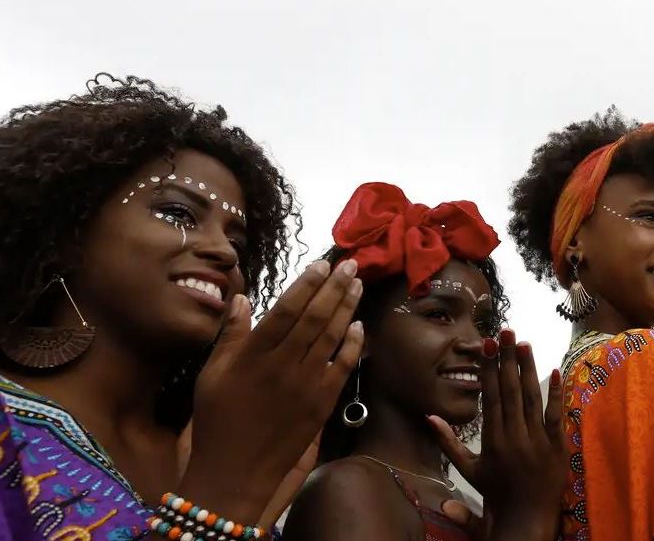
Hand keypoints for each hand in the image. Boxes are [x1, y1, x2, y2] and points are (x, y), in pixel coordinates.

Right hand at [179, 260, 364, 525]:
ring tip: (357, 284)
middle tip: (350, 264)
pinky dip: (352, 344)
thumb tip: (241, 297)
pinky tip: (360, 325)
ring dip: (347, 308)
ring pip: (332, 337)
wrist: (236, 471)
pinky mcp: (321, 404)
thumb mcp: (211, 375)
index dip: (306, 284)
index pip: (286, 310)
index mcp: (253, 356)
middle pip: (315, 318)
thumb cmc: (218, 420)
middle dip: (335, 287)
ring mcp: (306, 385)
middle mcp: (283, 366)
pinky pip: (342, 367)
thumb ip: (230, 335)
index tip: (321, 264)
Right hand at [430, 329, 565, 540]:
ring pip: (532, 398)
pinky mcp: (557, 446)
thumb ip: (448, 442)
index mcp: (493, 440)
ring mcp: (538, 441)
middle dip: (508, 359)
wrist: (526, 519)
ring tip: (525, 343)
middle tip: (506, 331)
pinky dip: (556, 394)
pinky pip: (557, 416)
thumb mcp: (469, 469)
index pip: (491, 396)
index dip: (489, 368)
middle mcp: (515, 437)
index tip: (488, 344)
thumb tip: (429, 416)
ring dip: (528, 369)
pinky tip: (554, 371)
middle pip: (511, 391)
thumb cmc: (496, 492)